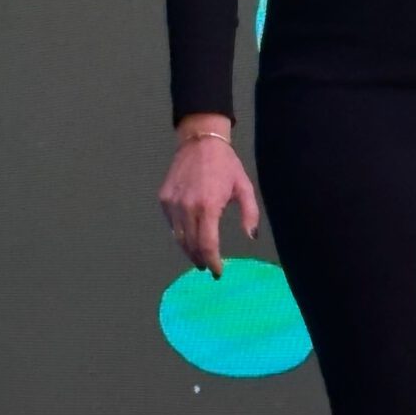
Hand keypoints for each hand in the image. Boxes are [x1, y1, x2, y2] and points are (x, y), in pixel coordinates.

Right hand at [158, 137, 258, 278]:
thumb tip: (251, 237)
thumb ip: (250, 214)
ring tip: (199, 258)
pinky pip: (172, 225)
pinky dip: (180, 235)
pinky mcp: (164, 199)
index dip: (212, 262)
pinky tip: (189, 237)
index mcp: (208, 206)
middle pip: (191, 245)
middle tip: (209, 267)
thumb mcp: (244, 188)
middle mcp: (187, 207)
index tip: (218, 272)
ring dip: (189, 251)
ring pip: (179, 238)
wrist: (200, 142)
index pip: (207, 244)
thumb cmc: (226, 165)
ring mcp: (173, 203)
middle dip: (201, 260)